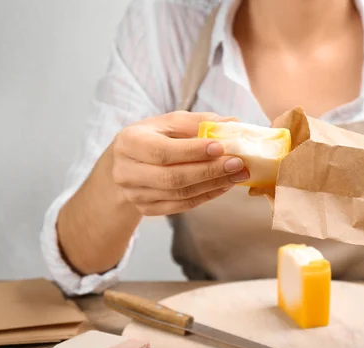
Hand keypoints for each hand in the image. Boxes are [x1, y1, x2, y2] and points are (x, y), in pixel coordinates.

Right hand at [111, 111, 248, 215]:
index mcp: (129, 143)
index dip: (193, 151)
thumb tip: (233, 123)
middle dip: (209, 171)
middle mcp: (127, 172)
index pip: (162, 151)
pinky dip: (207, 196)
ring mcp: (136, 194)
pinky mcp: (147, 209)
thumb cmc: (151, 138)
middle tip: (238, 164)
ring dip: (213, 185)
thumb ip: (198, 122)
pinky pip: (182, 205)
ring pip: (180, 194)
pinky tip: (224, 185)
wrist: (125, 165)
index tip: (221, 147)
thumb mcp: (168, 123)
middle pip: (172, 177)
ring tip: (238, 175)